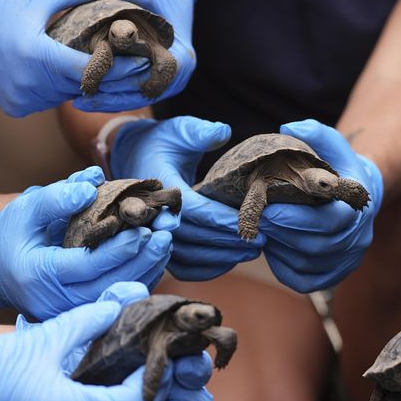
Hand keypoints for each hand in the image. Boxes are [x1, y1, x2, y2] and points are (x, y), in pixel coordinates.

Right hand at [0, 0, 145, 116]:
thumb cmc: (0, 8)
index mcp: (36, 55)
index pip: (88, 70)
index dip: (115, 67)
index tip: (138, 62)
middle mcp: (29, 84)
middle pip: (81, 85)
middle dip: (101, 74)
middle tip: (121, 62)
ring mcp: (22, 100)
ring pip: (67, 96)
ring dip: (78, 83)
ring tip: (90, 64)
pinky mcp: (16, 109)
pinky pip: (49, 101)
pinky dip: (56, 89)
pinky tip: (56, 73)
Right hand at [0, 166, 172, 319]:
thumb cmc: (11, 236)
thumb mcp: (25, 210)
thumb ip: (55, 197)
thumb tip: (92, 185)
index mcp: (39, 275)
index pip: (87, 266)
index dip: (118, 250)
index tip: (144, 231)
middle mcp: (56, 300)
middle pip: (109, 284)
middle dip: (142, 260)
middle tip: (166, 235)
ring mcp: (70, 311)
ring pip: (117, 295)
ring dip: (147, 269)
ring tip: (166, 242)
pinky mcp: (82, 312)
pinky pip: (116, 298)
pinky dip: (139, 277)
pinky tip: (155, 257)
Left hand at [74, 0, 200, 111]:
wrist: (176, 2)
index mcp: (181, 58)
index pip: (151, 78)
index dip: (124, 83)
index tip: (99, 84)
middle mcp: (179, 77)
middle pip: (141, 95)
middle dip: (110, 98)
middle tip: (80, 100)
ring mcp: (169, 85)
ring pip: (136, 100)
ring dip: (108, 103)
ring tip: (79, 103)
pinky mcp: (158, 87)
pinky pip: (135, 97)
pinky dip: (113, 98)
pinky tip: (90, 98)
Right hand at [110, 116, 265, 280]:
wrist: (139, 159)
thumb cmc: (165, 143)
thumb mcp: (180, 130)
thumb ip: (199, 132)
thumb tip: (223, 131)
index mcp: (159, 186)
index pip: (194, 209)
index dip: (222, 218)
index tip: (251, 221)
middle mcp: (153, 215)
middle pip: (194, 237)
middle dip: (229, 241)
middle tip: (262, 240)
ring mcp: (155, 235)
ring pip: (190, 257)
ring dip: (223, 257)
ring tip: (253, 251)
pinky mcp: (161, 248)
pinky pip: (184, 268)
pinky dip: (208, 269)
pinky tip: (231, 260)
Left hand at [259, 120, 382, 292]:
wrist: (358, 194)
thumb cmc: (337, 166)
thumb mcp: (331, 144)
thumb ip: (314, 133)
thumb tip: (288, 127)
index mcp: (358, 207)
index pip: (329, 222)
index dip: (296, 219)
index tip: (268, 209)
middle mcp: (358, 237)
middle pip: (316, 246)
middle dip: (281, 234)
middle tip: (256, 220)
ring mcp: (348, 260)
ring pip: (308, 265)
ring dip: (279, 250)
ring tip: (261, 231)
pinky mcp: (334, 275)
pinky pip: (304, 281)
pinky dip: (283, 267)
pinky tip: (272, 248)